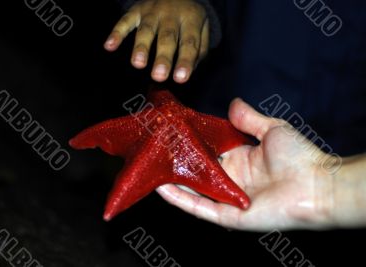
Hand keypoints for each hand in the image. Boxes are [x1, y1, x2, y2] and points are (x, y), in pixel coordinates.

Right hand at [104, 0, 208, 82]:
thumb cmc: (189, 18)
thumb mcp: (202, 29)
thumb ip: (199, 50)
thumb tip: (189, 71)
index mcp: (191, 19)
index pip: (189, 43)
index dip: (185, 61)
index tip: (180, 78)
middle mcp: (171, 14)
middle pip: (167, 37)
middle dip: (163, 57)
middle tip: (159, 76)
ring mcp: (152, 11)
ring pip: (146, 30)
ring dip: (141, 47)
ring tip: (138, 64)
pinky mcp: (136, 10)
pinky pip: (125, 21)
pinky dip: (116, 33)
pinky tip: (109, 46)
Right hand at [156, 98, 337, 230]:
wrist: (317, 184)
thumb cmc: (299, 156)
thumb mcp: (271, 129)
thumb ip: (249, 118)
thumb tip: (232, 102)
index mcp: (239, 160)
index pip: (207, 152)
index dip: (190, 145)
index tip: (171, 133)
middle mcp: (230, 179)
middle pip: (196, 172)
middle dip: (175, 163)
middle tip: (153, 151)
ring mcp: (228, 198)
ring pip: (193, 191)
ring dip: (171, 182)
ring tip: (149, 170)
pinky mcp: (228, 215)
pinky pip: (200, 207)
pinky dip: (180, 199)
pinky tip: (161, 189)